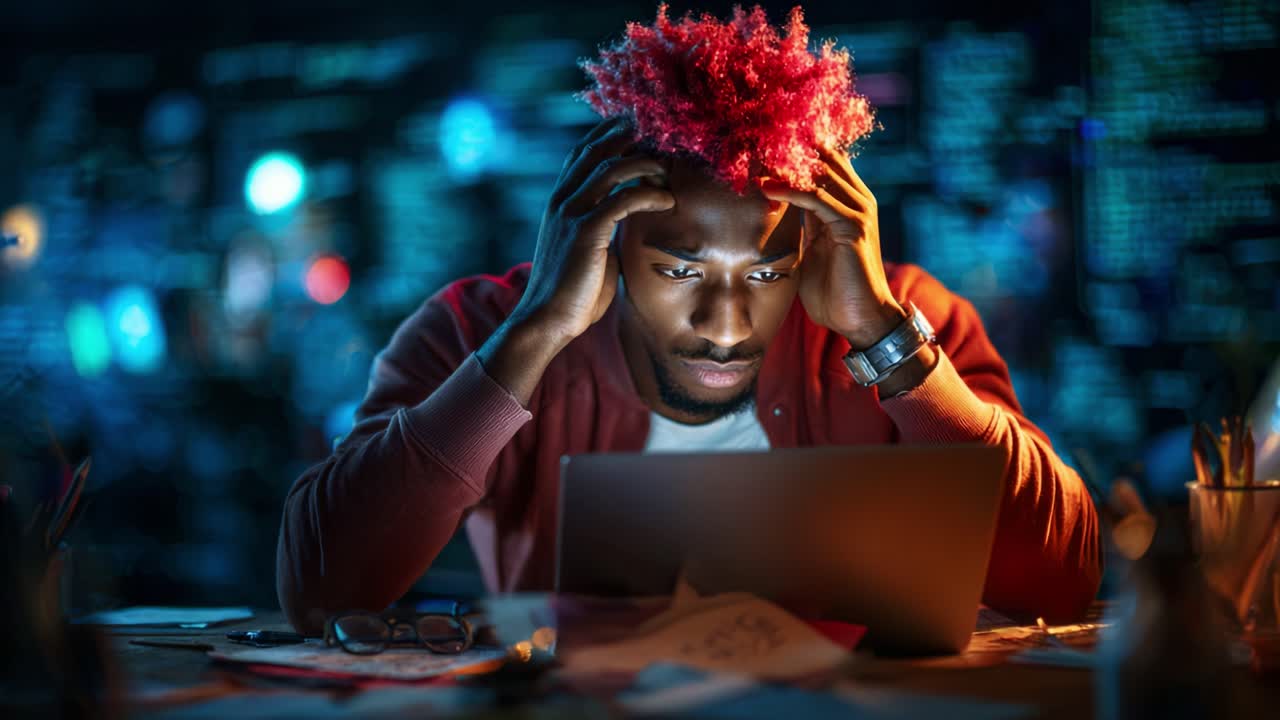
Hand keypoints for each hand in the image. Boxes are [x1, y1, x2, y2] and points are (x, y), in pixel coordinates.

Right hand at [479, 118, 673, 404]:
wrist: (547, 318)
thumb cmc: (572, 291)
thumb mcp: (588, 249)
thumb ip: (603, 228)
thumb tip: (625, 219)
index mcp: (559, 202)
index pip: (581, 154)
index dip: (606, 134)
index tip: (632, 125)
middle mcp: (562, 201)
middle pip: (594, 151)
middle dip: (625, 135)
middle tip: (654, 128)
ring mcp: (571, 215)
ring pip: (610, 170)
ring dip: (644, 165)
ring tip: (667, 171)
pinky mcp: (585, 233)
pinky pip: (622, 201)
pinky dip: (648, 195)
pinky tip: (667, 201)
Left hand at [760, 148, 904, 348]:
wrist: (859, 317)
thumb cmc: (834, 288)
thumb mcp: (812, 246)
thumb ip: (801, 223)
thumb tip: (773, 209)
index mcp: (847, 200)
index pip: (821, 160)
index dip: (792, 150)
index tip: (756, 147)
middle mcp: (856, 198)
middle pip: (821, 157)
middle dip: (786, 149)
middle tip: (750, 143)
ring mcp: (858, 210)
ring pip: (818, 172)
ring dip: (784, 165)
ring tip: (752, 158)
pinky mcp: (852, 226)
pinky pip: (817, 198)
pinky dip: (791, 191)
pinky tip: (767, 189)